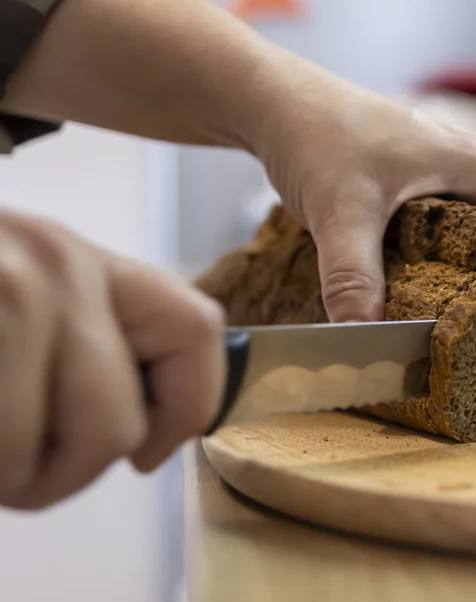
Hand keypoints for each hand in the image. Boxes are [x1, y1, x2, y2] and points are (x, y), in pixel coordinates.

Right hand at [0, 211, 223, 509]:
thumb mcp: (19, 300)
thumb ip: (87, 344)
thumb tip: (148, 434)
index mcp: (82, 259)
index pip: (196, 331)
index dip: (189, 408)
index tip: (148, 454)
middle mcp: (54, 263)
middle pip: (117, 422)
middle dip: (67, 474)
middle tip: (20, 472)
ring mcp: (9, 290)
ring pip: (53, 450)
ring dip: (16, 476)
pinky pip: (4, 451)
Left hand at [249, 62, 475, 322]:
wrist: (275, 102)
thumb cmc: (315, 136)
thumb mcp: (338, 209)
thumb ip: (353, 273)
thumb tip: (366, 337)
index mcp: (471, 163)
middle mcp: (469, 163)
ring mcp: (445, 167)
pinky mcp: (420, 177)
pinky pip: (470, 216)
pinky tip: (470, 278)